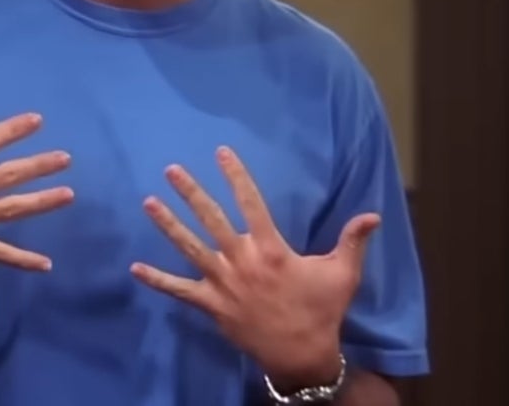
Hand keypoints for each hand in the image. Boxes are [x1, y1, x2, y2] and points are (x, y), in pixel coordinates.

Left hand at [130, 146, 378, 386]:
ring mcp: (223, 284)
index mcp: (272, 249)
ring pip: (190, 248)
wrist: (302, 356)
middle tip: (171, 169)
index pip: (251, 202)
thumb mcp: (343, 274)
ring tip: (147, 202)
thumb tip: (373, 213)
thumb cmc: (322, 311)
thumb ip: (353, 240)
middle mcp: (243, 261)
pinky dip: (157, 280)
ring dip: (168, 225)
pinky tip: (135, 268)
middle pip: (212, 219)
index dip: (236, 175)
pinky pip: (180, 291)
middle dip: (191, 192)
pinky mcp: (212, 306)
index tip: (221, 151)